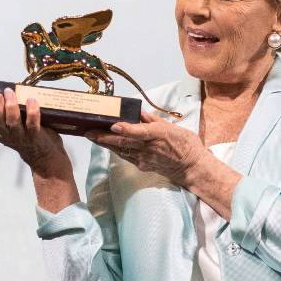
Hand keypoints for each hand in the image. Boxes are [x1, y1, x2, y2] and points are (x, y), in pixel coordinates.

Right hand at [0, 87, 69, 176]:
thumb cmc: (25, 133)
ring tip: (10, 92)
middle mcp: (7, 135)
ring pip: (12, 122)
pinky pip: (32, 124)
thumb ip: (2, 111)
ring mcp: (21, 136)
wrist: (43, 155)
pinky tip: (31, 100)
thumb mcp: (9, 125)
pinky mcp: (35, 136)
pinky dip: (32, 111)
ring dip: (11, 106)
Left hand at [85, 112, 208, 186]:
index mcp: (158, 135)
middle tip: (88, 132)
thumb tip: (138, 113)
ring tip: (91, 136)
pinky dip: (115, 149)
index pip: (139, 132)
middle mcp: (149, 148)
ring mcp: (144, 159)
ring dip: (105, 144)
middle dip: (104, 137)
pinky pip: (126, 156)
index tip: (113, 124)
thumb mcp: (172, 127)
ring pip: (121, 150)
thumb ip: (153, 120)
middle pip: (123, 142)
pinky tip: (107, 144)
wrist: (192, 167)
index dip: (125, 129)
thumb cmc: (185, 144)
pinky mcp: (143, 165)